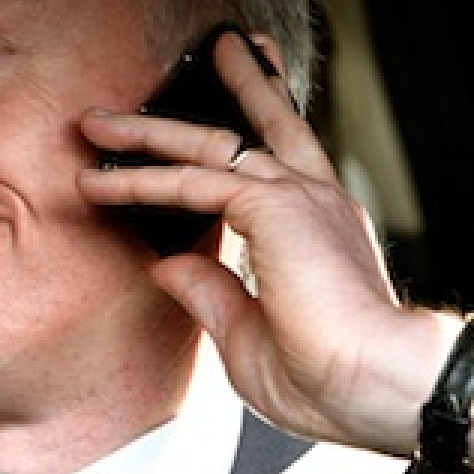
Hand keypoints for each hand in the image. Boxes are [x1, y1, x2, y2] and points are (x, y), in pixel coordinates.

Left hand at [78, 31, 463, 456]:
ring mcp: (295, 197)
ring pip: (207, 146)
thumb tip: (166, 265)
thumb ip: (211, 293)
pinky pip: (190, 182)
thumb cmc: (327, 378)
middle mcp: (309, 200)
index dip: (222, 153)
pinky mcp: (275, 206)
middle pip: (247, 131)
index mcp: (314, 229)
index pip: (265, 168)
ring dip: (146, 133)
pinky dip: (140, 180)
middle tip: (159, 84)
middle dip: (201, 106)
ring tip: (96, 123)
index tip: (179, 152)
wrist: (377, 389)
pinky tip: (98, 182)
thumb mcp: (248, 333)